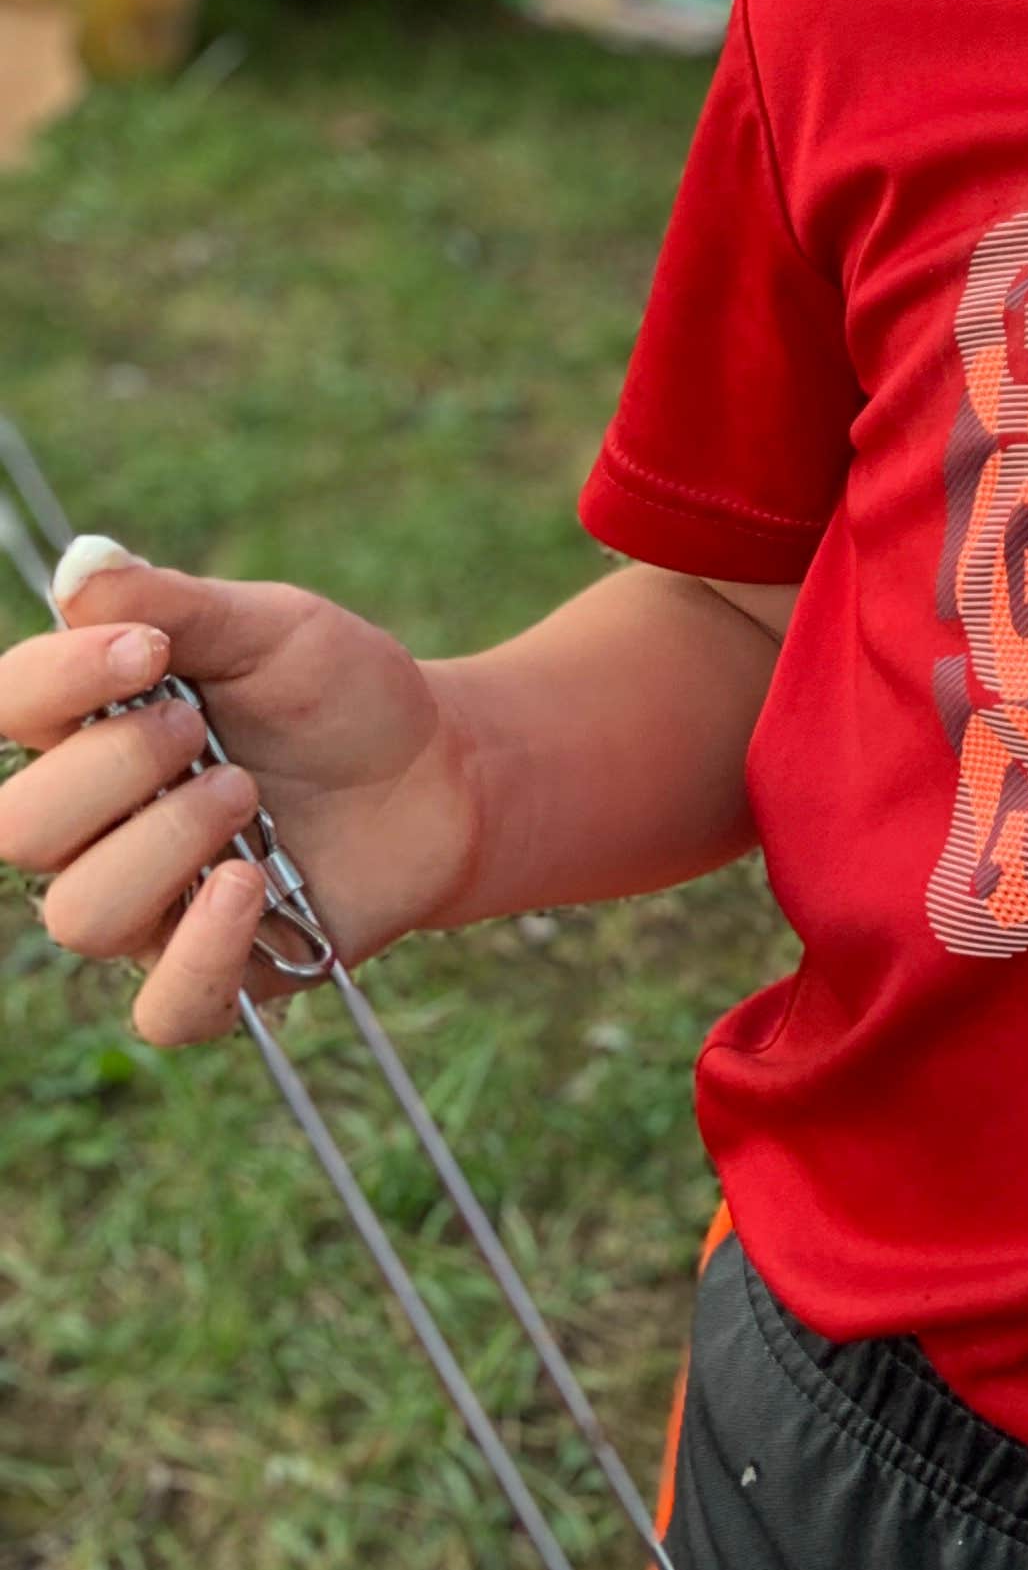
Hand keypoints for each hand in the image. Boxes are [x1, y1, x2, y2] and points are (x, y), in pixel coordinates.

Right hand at [0, 559, 476, 1044]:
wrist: (442, 769)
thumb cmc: (342, 692)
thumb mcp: (273, 628)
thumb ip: (176, 603)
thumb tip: (78, 562)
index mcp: (96, 731)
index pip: (10, 711)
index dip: (52, 681)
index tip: (144, 649)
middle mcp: (101, 827)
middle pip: (20, 827)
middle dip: (111, 767)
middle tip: (199, 726)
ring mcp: (152, 908)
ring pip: (81, 913)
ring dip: (165, 842)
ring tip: (245, 792)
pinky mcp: (215, 974)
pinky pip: (160, 1007)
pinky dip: (200, 951)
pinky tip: (250, 887)